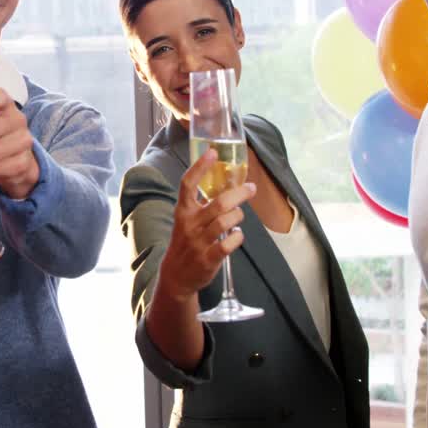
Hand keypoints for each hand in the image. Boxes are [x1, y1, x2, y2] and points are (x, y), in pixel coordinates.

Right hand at [157, 148, 255, 301]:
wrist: (176, 276)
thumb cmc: (186, 242)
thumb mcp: (186, 221)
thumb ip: (201, 205)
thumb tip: (228, 185)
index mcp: (183, 211)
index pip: (187, 184)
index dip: (200, 167)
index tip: (212, 152)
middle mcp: (189, 224)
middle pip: (218, 203)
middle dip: (239, 193)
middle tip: (250, 188)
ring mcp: (198, 242)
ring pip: (226, 222)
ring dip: (238, 216)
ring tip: (239, 216)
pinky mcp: (208, 259)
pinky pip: (229, 244)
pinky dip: (238, 238)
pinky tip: (236, 235)